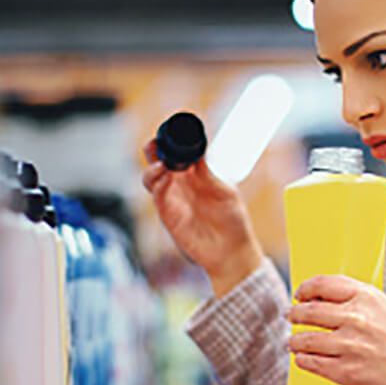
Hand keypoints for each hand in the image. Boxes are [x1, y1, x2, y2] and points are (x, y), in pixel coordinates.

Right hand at [141, 140, 263, 296]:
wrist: (231, 252)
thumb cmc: (233, 221)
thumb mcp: (224, 192)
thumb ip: (208, 174)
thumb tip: (198, 152)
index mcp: (196, 174)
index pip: (178, 152)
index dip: (170, 141)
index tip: (170, 132)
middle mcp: (181, 184)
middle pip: (159, 161)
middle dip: (154, 150)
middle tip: (155, 143)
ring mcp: (173, 199)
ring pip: (153, 177)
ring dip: (153, 167)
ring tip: (161, 163)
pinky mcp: (168, 215)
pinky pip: (157, 196)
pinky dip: (157, 184)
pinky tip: (163, 177)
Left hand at [287, 275, 385, 384]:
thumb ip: (365, 301)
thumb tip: (336, 299)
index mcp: (368, 298)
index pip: (324, 285)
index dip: (306, 288)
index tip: (300, 294)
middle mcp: (356, 319)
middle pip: (310, 311)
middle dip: (296, 314)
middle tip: (292, 316)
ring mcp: (350, 346)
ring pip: (306, 340)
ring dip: (295, 341)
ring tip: (294, 342)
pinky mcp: (347, 372)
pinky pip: (312, 363)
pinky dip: (303, 360)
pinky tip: (303, 359)